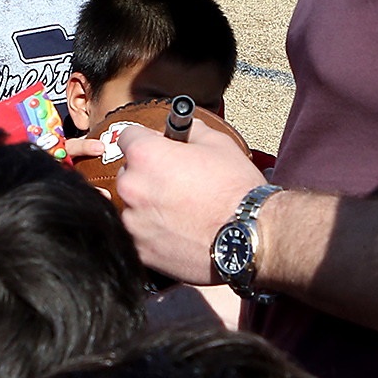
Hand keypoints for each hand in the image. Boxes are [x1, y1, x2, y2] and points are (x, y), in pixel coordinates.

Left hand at [112, 120, 266, 282]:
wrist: (249, 237)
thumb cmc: (236, 190)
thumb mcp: (218, 143)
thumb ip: (190, 130)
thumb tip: (182, 127)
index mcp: (146, 155)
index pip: (128, 137)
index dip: (147, 140)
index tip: (159, 148)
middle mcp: (132, 187)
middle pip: (128, 173)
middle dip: (147, 175)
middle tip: (176, 184)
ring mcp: (133, 222)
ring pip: (132, 207)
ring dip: (148, 206)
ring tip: (180, 212)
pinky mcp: (141, 250)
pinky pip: (139, 235)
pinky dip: (153, 232)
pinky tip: (178, 231)